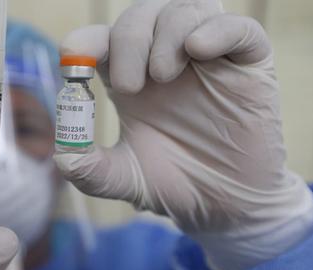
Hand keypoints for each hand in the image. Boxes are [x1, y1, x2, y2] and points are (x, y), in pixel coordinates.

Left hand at [54, 0, 312, 269]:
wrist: (226, 206)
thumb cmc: (173, 185)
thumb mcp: (125, 179)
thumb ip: (91, 170)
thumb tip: (63, 156)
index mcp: (132, 80)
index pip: (104, 39)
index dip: (86, 39)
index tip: (73, 56)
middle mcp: (166, 61)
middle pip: (140, 16)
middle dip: (127, 40)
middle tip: (128, 86)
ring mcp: (208, 60)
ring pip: (185, 10)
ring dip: (165, 33)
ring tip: (162, 76)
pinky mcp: (248, 66)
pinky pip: (239, 28)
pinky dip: (216, 29)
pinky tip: (197, 50)